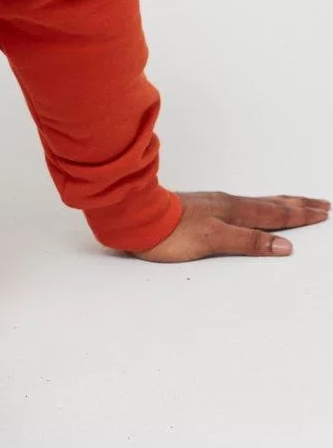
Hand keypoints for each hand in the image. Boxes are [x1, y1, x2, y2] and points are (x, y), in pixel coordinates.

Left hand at [130, 190, 329, 261]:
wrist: (133, 218)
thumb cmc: (169, 232)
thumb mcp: (213, 240)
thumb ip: (248, 242)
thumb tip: (284, 245)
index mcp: (233, 211)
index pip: (274, 214)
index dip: (300, 216)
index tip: (323, 213)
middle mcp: (226, 204)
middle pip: (270, 204)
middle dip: (297, 205)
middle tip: (321, 204)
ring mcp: (212, 204)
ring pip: (255, 203)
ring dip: (279, 203)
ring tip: (294, 201)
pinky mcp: (199, 209)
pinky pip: (239, 205)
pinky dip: (256, 205)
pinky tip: (249, 207)